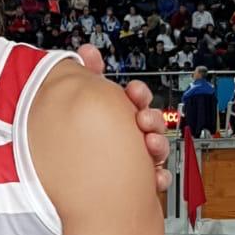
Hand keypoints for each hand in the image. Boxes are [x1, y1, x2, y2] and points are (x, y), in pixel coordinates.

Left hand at [76, 47, 170, 193]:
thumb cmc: (81, 138)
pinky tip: (154, 176)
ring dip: (158, 144)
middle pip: (152, 122)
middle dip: (151, 118)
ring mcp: (137, 158)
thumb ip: (88, 75)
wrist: (75, 182)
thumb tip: (86, 52)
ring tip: (149, 144)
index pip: (136, 100)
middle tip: (142, 119)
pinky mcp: (139, 181)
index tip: (133, 92)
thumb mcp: (85, 103)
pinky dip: (158, 177)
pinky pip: (156, 179)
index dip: (138, 94)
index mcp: (119, 115)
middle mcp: (131, 135)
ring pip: (158, 148)